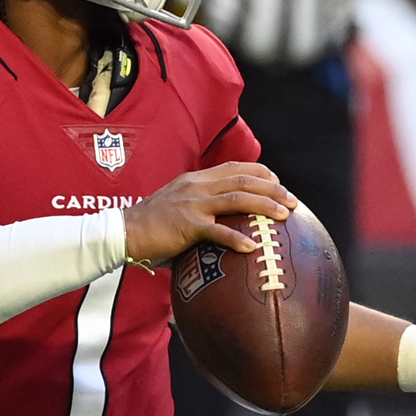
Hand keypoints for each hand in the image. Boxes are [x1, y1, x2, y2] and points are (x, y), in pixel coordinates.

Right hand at [121, 162, 297, 263]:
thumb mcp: (178, 203)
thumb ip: (201, 203)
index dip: (262, 172)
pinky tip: (252, 247)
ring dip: (264, 206)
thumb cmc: (152, 224)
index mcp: (197, 179)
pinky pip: (217, 231)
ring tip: (284, 216)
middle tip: (293, 201)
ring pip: (237, 199)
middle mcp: (198, 186)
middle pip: (243, 180)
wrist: (123, 231)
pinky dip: (236, 238)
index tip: (278, 182)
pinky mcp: (186, 224)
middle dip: (273, 188)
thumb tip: (225, 217)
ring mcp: (193, 204)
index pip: (236, 167)